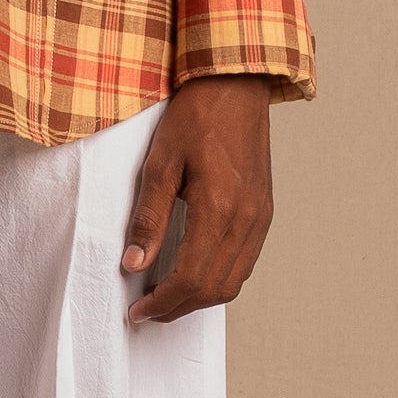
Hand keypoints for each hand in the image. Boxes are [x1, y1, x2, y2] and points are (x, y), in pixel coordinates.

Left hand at [120, 76, 277, 322]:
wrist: (236, 86)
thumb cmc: (195, 117)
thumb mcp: (159, 164)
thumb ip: (148, 218)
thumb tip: (134, 264)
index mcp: (219, 208)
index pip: (190, 277)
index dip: (162, 302)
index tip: (137, 311)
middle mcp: (246, 219)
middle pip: (214, 289)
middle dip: (178, 308)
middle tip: (147, 311)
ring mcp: (260, 218)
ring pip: (233, 282)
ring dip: (199, 298)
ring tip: (166, 298)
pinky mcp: (264, 212)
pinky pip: (245, 263)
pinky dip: (218, 279)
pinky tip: (194, 273)